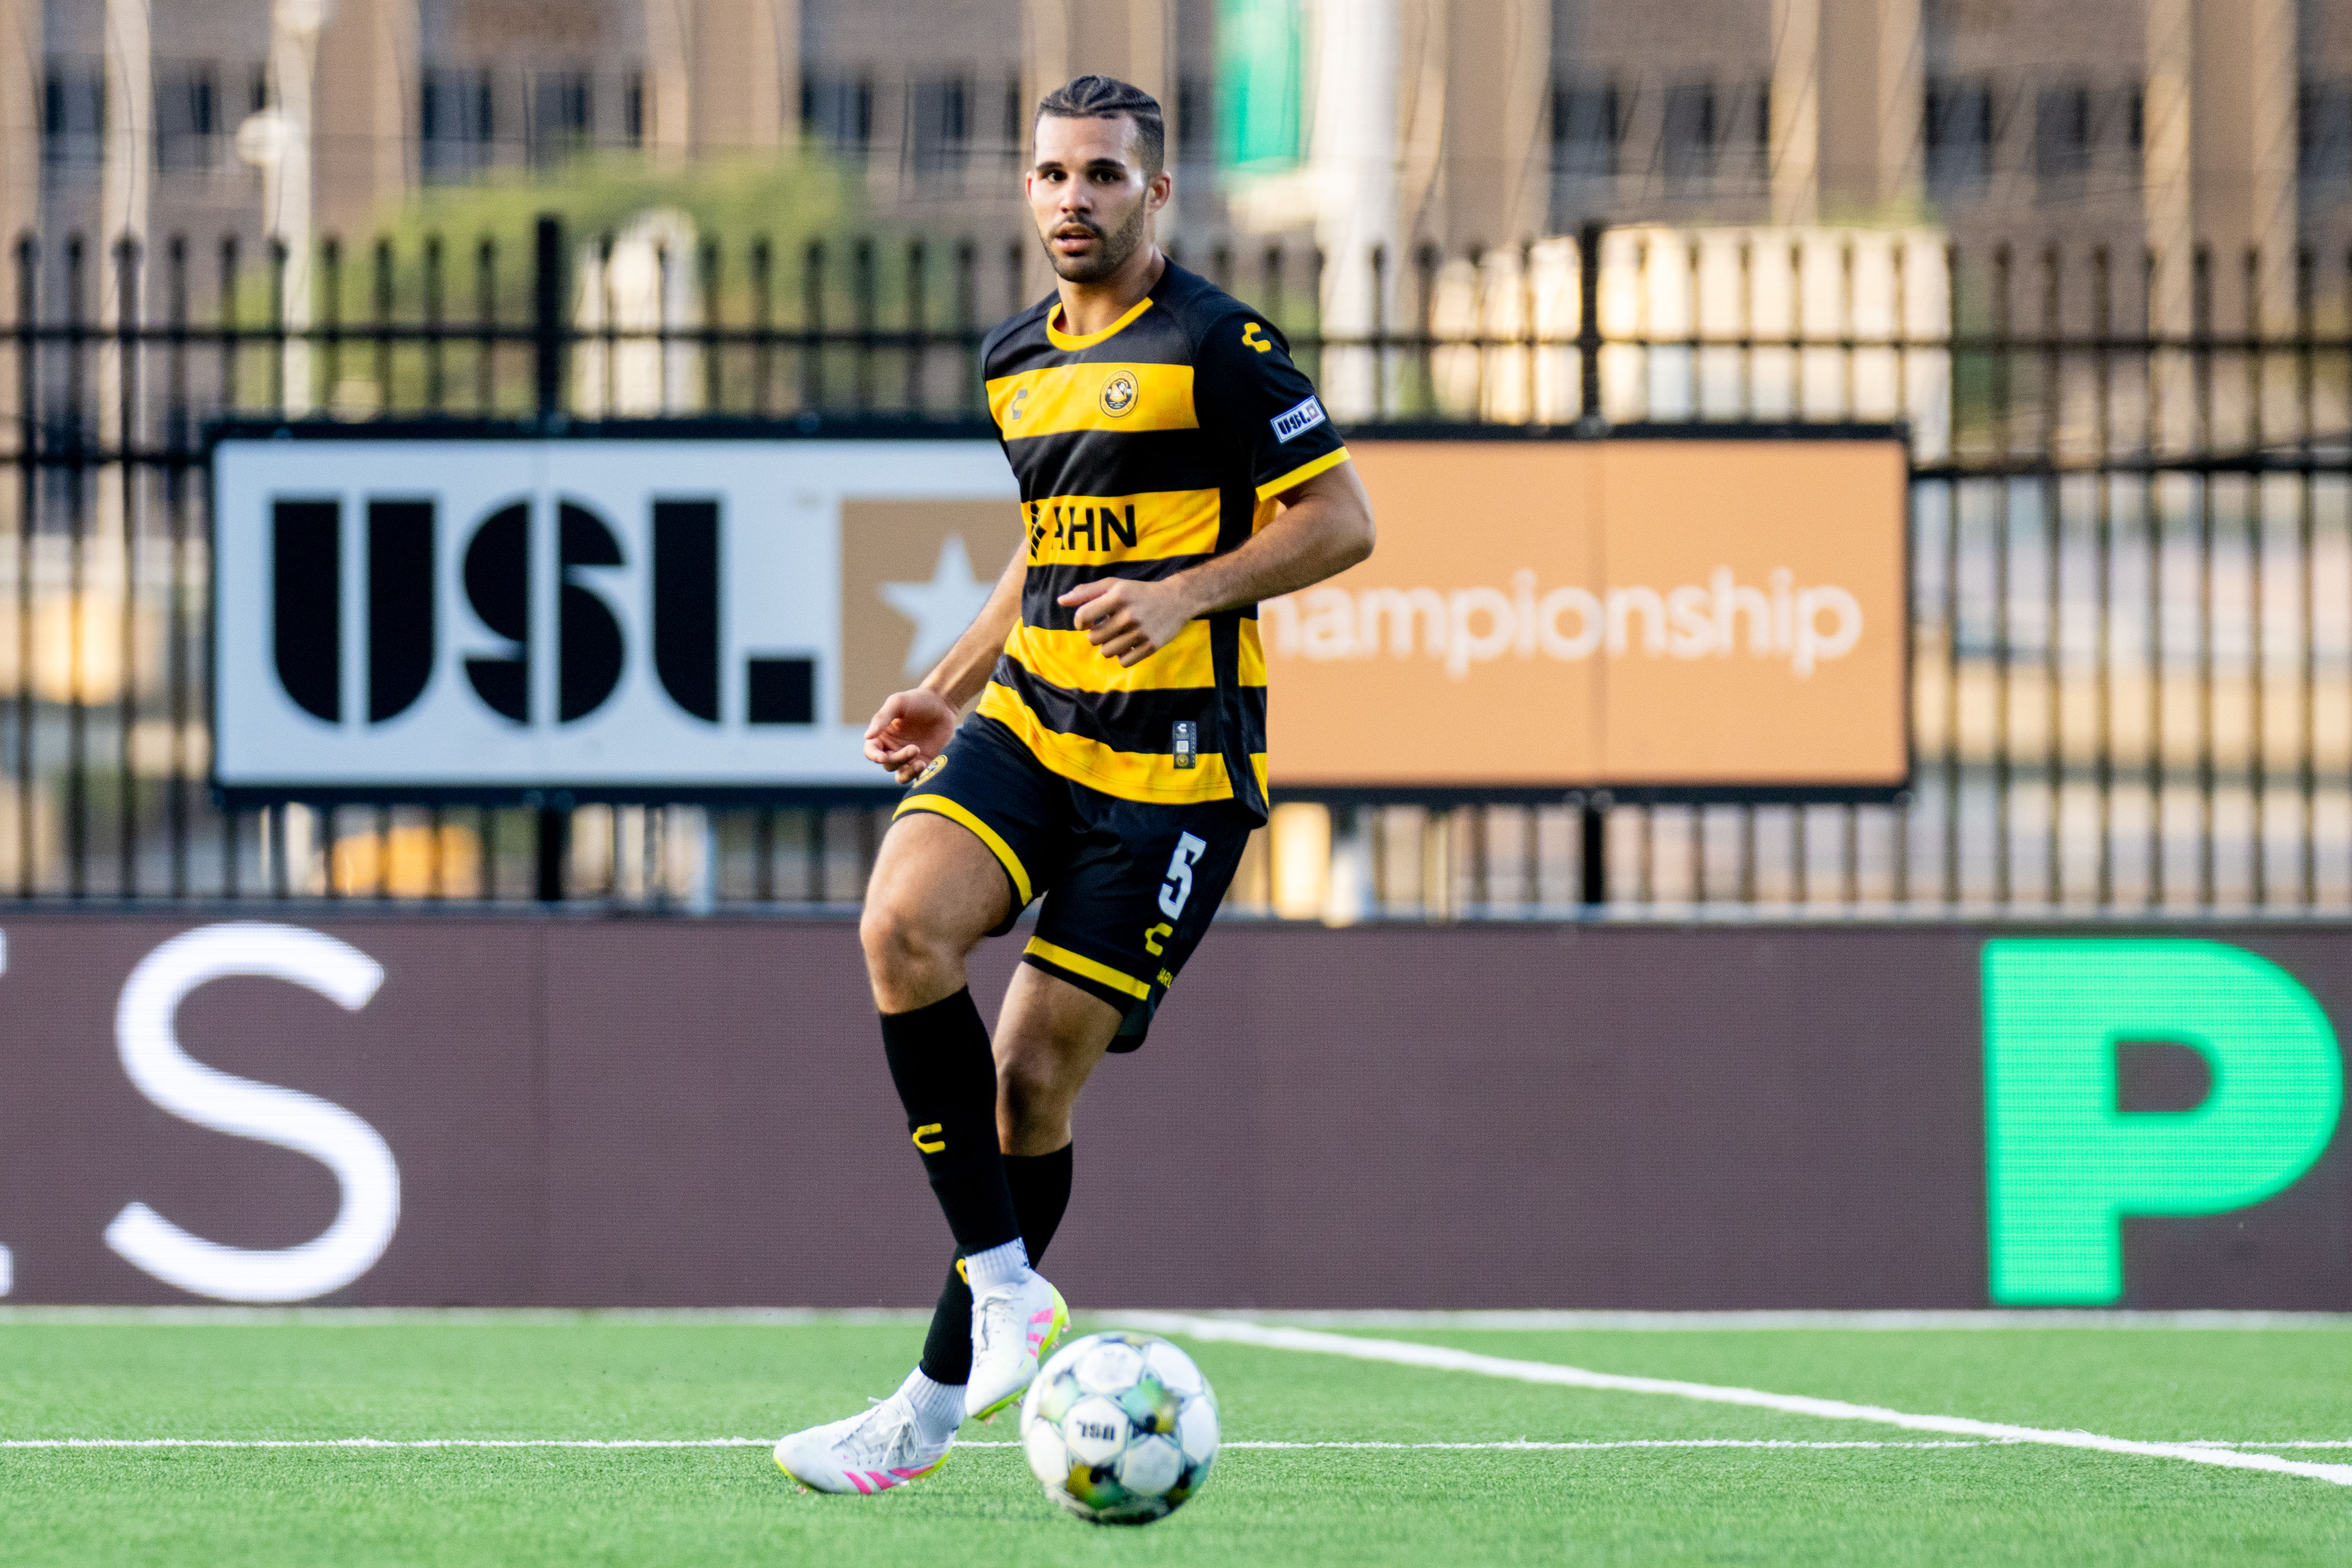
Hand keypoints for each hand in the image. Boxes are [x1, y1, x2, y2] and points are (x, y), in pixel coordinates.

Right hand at [863, 688, 958, 781]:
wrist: (943, 704)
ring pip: (899, 775)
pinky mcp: (923, 761)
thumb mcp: (897, 703)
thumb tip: (867, 736)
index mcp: (882, 735)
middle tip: (914, 748)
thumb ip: (882, 718)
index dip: (874, 756)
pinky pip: (915, 775)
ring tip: (920, 764)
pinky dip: (916, 774)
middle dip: (898, 759)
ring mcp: (907, 756)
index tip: (883, 756)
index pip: (870, 751)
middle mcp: (892, 748)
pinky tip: (924, 765)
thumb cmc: (917, 700)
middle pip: (887, 763)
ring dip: (907, 773)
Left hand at [1058, 577, 1195, 666]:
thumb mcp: (1114, 585)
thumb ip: (1086, 592)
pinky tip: (1129, 645)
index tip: (1088, 621)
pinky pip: (1124, 662)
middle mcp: (1129, 614)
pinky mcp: (1152, 646)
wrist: (1176, 600)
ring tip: (1118, 636)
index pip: (1083, 616)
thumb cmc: (1139, 592)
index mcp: (1118, 596)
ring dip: (1109, 646)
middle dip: (1096, 634)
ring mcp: (1141, 632)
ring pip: (1107, 652)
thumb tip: (1061, 601)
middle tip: (1107, 627)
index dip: (1080, 622)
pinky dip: (1123, 657)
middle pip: (1094, 638)